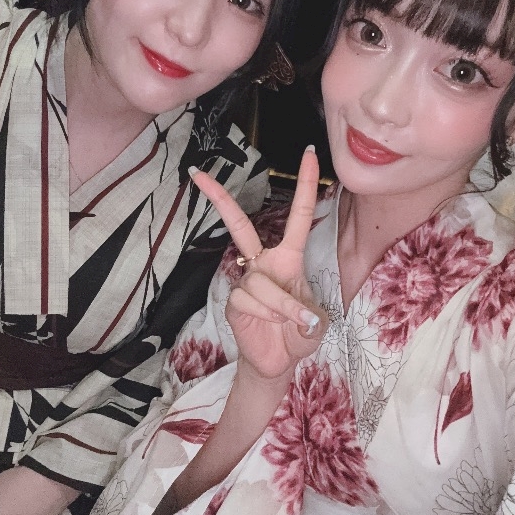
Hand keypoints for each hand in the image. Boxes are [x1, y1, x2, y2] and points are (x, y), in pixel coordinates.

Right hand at [190, 146, 326, 385]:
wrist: (278, 362)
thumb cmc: (298, 334)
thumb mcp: (315, 324)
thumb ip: (309, 316)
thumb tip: (297, 315)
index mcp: (288, 257)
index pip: (298, 217)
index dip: (306, 185)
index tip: (309, 153)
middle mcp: (263, 262)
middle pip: (239, 225)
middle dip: (220, 199)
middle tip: (199, 174)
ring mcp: (246, 280)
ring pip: (261, 281)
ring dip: (281, 304)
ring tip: (292, 322)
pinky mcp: (233, 300)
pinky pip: (250, 299)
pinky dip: (268, 314)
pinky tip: (270, 325)